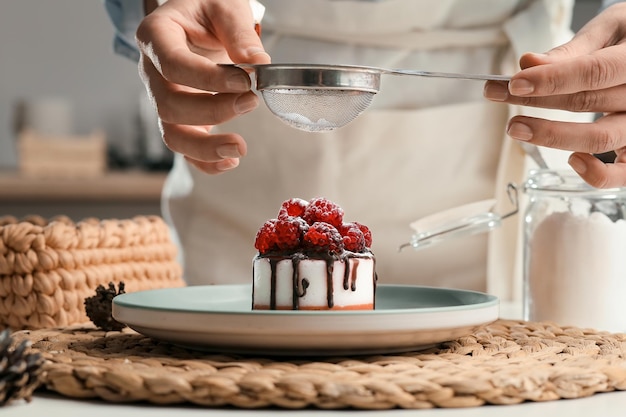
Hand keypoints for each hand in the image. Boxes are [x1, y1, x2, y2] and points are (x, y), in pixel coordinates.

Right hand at [136, 0, 270, 173]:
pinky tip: (230, 161)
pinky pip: (184, 146)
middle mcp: (152, 72)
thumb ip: (239, 33)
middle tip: (251, 101)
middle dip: (213, 110)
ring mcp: (163, 97)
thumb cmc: (206, 9)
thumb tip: (258, 62)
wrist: (198, 18)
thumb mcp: (224, 7)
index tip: (245, 80)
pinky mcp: (180, 117)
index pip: (174, 66)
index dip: (209, 79)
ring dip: (205, 146)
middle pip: (170, 105)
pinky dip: (204, 161)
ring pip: (172, 134)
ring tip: (239, 148)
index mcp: (156, 37)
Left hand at [483, 3, 625, 187]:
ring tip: (514, 127)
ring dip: (551, 136)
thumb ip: (576, 48)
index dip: (552, 79)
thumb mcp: (613, 29)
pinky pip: (624, 173)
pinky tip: (572, 160)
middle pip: (585, 102)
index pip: (595, 72)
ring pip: (599, 138)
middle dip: (535, 100)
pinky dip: (598, 174)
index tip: (515, 83)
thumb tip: (530, 63)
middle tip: (496, 94)